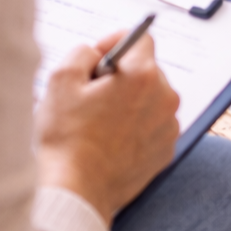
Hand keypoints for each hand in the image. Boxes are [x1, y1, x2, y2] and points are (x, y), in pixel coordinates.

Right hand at [35, 31, 179, 225]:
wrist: (76, 191)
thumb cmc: (67, 139)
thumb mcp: (61, 81)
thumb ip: (83, 53)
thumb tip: (96, 52)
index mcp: (143, 76)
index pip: (141, 39)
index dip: (116, 42)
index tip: (99, 57)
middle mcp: (165, 97)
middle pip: (146, 70)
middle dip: (122, 76)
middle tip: (93, 95)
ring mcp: (169, 125)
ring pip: (151, 99)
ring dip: (130, 102)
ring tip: (100, 122)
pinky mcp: (166, 149)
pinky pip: (153, 125)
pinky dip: (137, 126)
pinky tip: (111, 140)